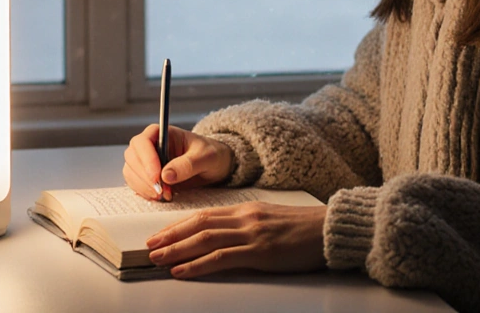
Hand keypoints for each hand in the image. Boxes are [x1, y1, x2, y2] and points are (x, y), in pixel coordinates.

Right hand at [122, 124, 233, 201]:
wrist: (215, 166)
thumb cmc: (211, 155)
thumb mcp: (207, 157)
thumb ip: (188, 164)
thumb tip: (166, 175)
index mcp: (162, 133)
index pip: (143, 142)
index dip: (147, 159)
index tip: (157, 177)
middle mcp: (150, 146)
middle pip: (132, 157)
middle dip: (144, 176)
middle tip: (161, 191)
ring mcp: (146, 161)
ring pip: (130, 172)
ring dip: (143, 187)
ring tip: (164, 196)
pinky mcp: (147, 176)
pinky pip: (135, 184)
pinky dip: (144, 193)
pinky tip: (160, 197)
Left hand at [145, 203, 328, 278]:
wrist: (330, 230)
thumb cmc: (305, 229)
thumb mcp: (272, 220)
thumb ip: (248, 225)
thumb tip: (226, 237)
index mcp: (247, 209)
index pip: (205, 214)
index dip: (179, 224)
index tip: (161, 233)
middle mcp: (245, 218)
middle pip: (198, 224)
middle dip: (170, 236)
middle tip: (149, 246)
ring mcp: (251, 234)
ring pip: (204, 239)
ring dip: (176, 249)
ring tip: (157, 258)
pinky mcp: (260, 251)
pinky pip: (221, 257)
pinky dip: (197, 264)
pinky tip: (182, 270)